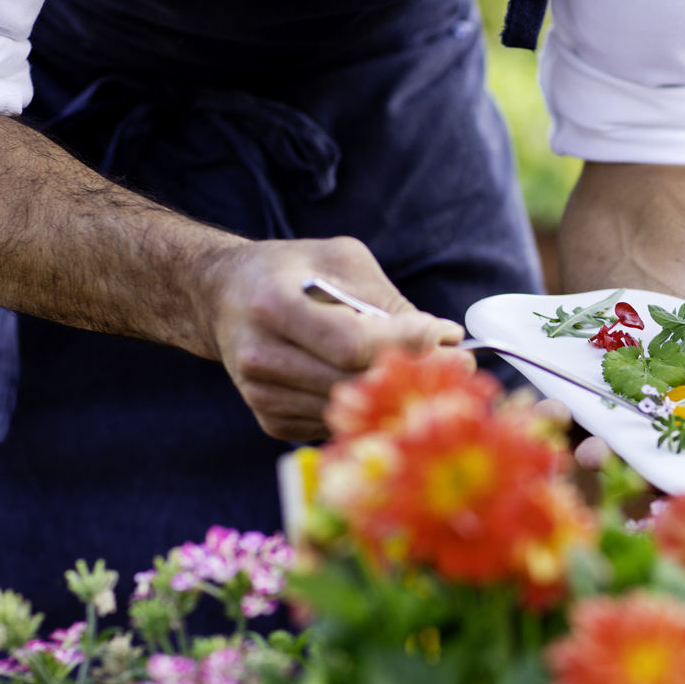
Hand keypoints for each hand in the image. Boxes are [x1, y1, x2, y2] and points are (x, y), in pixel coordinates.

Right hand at [200, 236, 462, 441]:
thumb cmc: (291, 270)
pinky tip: (386, 387)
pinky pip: (335, 424)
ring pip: (350, 409)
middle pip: (355, 382)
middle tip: (461, 364)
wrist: (223, 298)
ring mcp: (261, 396)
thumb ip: (386, 300)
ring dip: (400, 395)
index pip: (351, 344)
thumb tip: (443, 341)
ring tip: (437, 375)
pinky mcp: (270, 421)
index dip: (405, 345)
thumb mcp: (339, 259)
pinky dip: (368, 408)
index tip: (447, 334)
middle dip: (415, 373)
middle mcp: (260, 357)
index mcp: (273, 306)